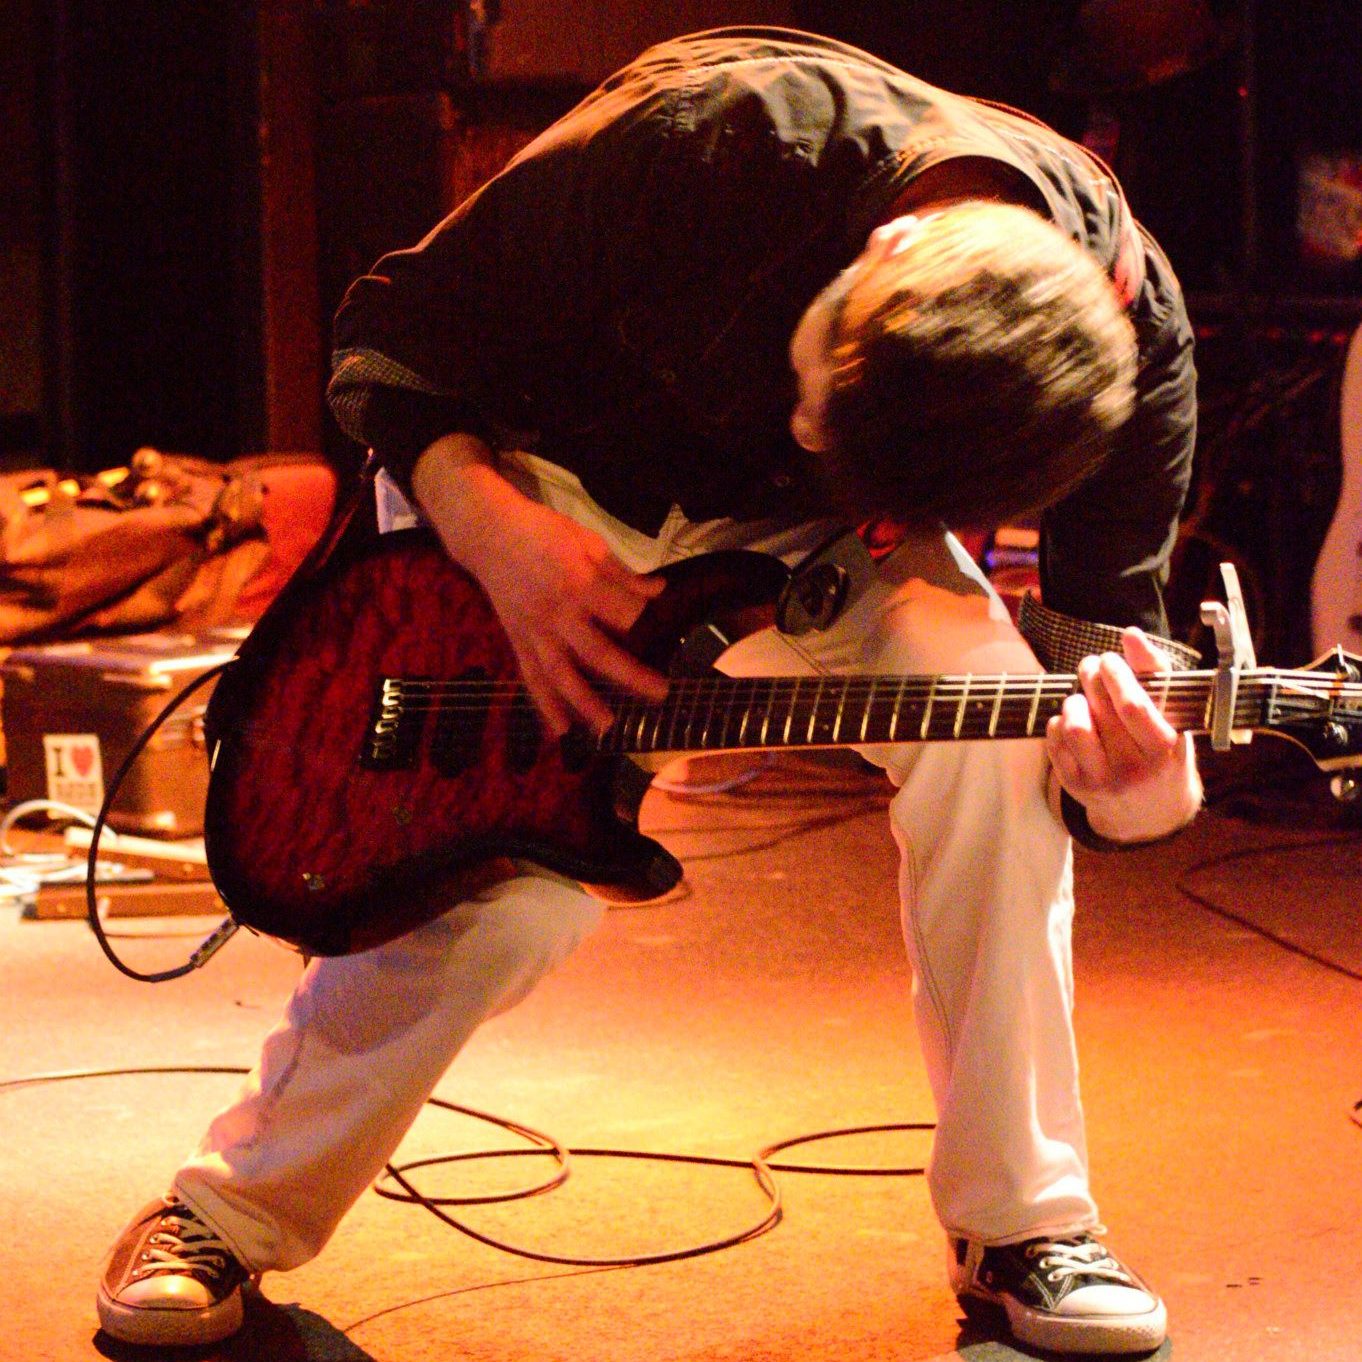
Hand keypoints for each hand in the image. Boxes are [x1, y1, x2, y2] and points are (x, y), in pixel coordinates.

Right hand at [411, 436, 667, 736]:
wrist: (488, 533)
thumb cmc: (543, 532)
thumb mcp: (588, 541)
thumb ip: (622, 573)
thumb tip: (660, 592)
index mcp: (579, 583)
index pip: (622, 613)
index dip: (645, 620)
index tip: (663, 625)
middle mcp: (557, 614)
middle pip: (598, 654)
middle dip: (631, 677)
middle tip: (661, 695)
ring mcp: (534, 631)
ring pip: (561, 675)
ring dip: (585, 704)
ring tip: (609, 728)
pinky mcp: (517, 641)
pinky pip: (532, 678)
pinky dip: (545, 706)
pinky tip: (561, 731)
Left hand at [1045, 627, 1202, 843]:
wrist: (1152, 810)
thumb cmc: (1163, 749)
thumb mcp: (1173, 716)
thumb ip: (1156, 673)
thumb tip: (1131, 634)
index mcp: (1165, 750)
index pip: (1133, 706)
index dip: (1116, 675)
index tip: (1109, 657)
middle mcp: (1134, 770)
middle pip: (1101, 712)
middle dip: (1090, 677)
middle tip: (1091, 665)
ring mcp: (1104, 782)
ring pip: (1074, 727)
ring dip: (1074, 701)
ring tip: (1082, 696)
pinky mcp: (1077, 787)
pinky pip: (1055, 743)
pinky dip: (1059, 722)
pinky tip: (1073, 719)